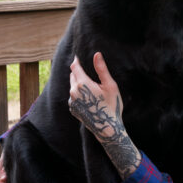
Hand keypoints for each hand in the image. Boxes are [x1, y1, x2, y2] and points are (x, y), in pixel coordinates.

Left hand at [69, 52, 141, 177]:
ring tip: (92, 88)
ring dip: (79, 84)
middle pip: (73, 75)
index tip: (80, 56)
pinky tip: (90, 99)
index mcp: (82, 83)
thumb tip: (97, 54)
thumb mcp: (110, 86)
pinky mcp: (72, 109)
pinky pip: (73, 97)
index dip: (77, 60)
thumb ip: (101, 69)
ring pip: (72, 86)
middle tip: (90, 73)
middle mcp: (73, 91)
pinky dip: (79, 94)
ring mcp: (71, 101)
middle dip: (79, 72)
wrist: (107, 128)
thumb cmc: (111, 105)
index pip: (75, 66)